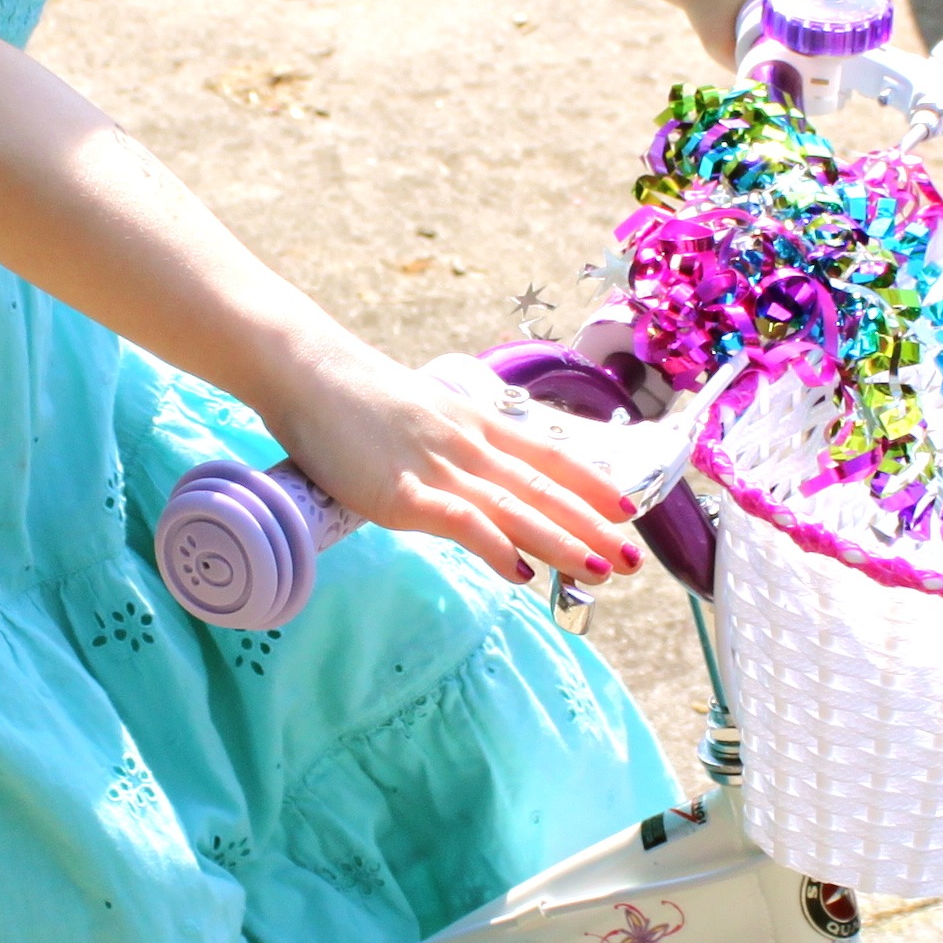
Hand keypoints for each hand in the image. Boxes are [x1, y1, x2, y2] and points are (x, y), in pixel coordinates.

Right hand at [263, 345, 638, 585]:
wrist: (306, 370)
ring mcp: (438, 468)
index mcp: (474, 425)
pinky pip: (461, 521)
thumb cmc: (354, 398)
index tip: (627, 508)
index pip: (547, 456)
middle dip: (593, 525)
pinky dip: (496, 546)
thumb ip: (447, 447)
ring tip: (602, 571)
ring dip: (563, 542)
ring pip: (516, 508)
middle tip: (636, 558)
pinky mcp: (401, 492)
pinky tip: (522, 572)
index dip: (590, 483)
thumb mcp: (419, 417)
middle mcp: (468, 445)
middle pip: (544, 488)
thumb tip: (466, 478)